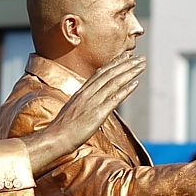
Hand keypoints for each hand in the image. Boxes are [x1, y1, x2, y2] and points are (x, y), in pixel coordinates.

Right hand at [22, 52, 145, 174]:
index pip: (99, 73)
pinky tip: (136, 83)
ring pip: (113, 82)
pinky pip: (114, 99)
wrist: (54, 139)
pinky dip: (126, 89)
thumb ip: (82, 105)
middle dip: (125, 63)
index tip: (124, 56)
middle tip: (139, 56)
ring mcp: (92, 102)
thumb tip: (90, 105)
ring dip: (129, 72)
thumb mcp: (71, 111)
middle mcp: (87, 94)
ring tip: (141, 64)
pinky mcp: (97, 114)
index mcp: (81, 92)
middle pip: (109, 74)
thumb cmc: (61, 130)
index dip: (113, 63)